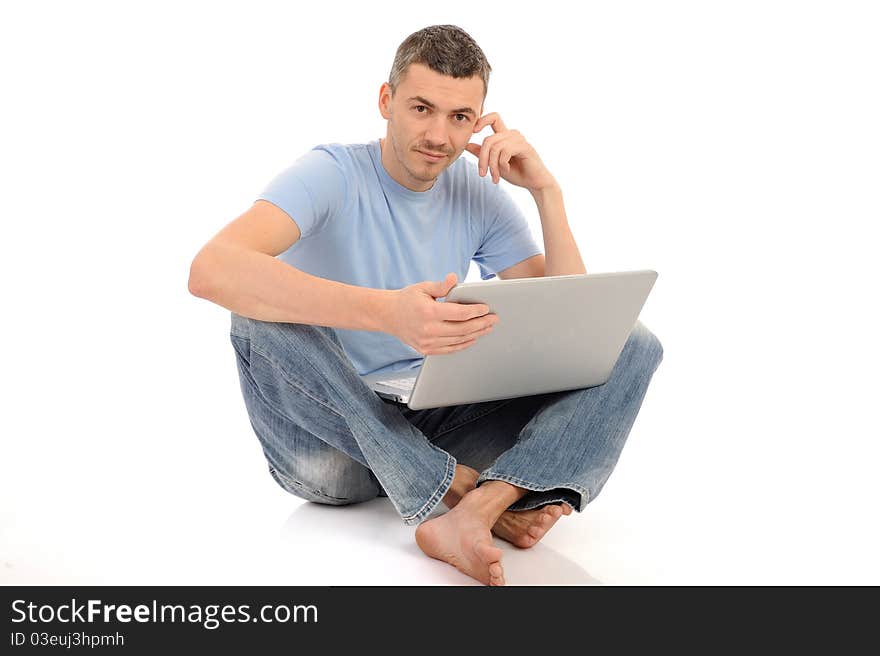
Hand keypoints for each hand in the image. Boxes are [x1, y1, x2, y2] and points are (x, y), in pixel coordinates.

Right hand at [384, 273, 498, 354]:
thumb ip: (441, 285)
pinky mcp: (426, 349)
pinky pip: (450, 349)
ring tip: (487, 328)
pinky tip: (472, 338)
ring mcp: (427, 342)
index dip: (475, 311)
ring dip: (475, 335)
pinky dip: (463, 344)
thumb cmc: (406, 299)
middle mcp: (428, 329)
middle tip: (493, 319)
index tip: (486, 309)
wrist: (387, 315)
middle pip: (463, 329)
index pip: (459, 313)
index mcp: (429, 312)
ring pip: (458, 341)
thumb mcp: (423, 287)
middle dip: (481, 324)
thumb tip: (454, 278)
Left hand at [464, 112, 557, 192]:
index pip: (493, 118)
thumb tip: (466, 145)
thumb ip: (482, 153)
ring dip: (492, 165)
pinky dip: (502, 164)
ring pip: (495, 147)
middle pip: (488, 140)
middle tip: (483, 174)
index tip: (474, 131)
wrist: (534, 182)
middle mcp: (512, 134)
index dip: (482, 120)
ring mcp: (519, 139)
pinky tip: (506, 170)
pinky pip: (505, 152)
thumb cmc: (517, 173)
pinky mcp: (524, 147)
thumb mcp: (495, 164)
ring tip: (495, 177)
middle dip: (482, 159)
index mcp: (505, 136)